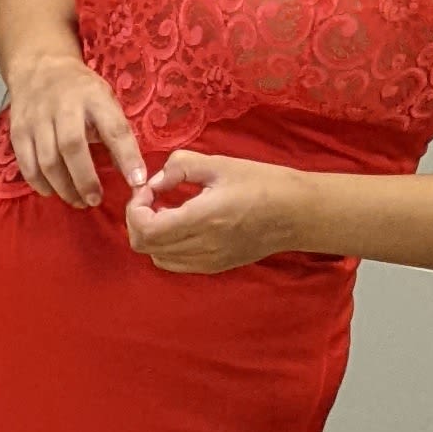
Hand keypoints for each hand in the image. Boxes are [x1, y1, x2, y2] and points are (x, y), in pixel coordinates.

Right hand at [4, 52, 147, 209]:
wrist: (39, 67)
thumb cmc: (80, 90)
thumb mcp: (104, 99)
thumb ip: (115, 130)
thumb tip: (132, 174)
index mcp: (94, 97)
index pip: (114, 129)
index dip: (127, 157)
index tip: (138, 182)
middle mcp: (64, 106)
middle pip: (72, 147)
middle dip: (85, 180)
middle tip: (95, 200)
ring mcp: (37, 119)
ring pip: (48, 161)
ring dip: (64, 188)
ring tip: (78, 201)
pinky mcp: (18, 131)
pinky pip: (28, 165)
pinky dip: (40, 184)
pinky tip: (53, 191)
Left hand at [125, 150, 321, 272]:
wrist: (297, 213)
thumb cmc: (263, 183)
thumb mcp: (221, 164)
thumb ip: (181, 166)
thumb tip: (155, 181)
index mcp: (202, 218)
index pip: (146, 229)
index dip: (136, 208)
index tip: (149, 189)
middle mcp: (201, 246)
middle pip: (144, 246)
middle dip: (138, 220)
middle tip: (153, 198)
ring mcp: (207, 261)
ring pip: (157, 257)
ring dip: (152, 234)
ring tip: (167, 211)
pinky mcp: (214, 267)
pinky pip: (176, 263)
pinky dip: (166, 246)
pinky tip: (181, 226)